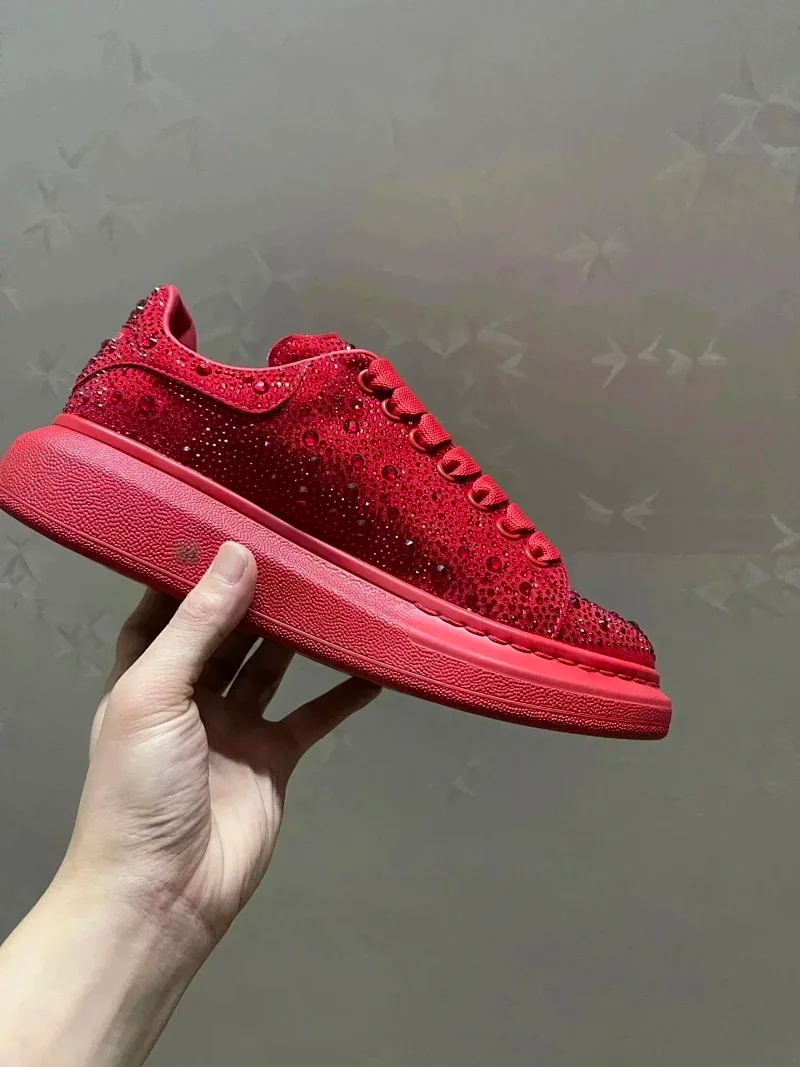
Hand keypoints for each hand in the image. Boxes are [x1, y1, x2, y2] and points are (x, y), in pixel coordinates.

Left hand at [59, 541, 380, 946]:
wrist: (163, 894)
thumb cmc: (138, 790)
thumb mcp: (155, 694)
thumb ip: (198, 626)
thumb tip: (236, 555)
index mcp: (145, 675)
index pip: (166, 608)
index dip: (194, 571)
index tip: (232, 527)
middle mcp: (189, 695)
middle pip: (227, 631)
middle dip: (256, 594)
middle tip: (298, 549)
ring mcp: (234, 726)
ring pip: (272, 666)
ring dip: (300, 635)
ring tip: (334, 590)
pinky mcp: (273, 758)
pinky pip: (311, 716)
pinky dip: (341, 694)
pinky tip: (369, 667)